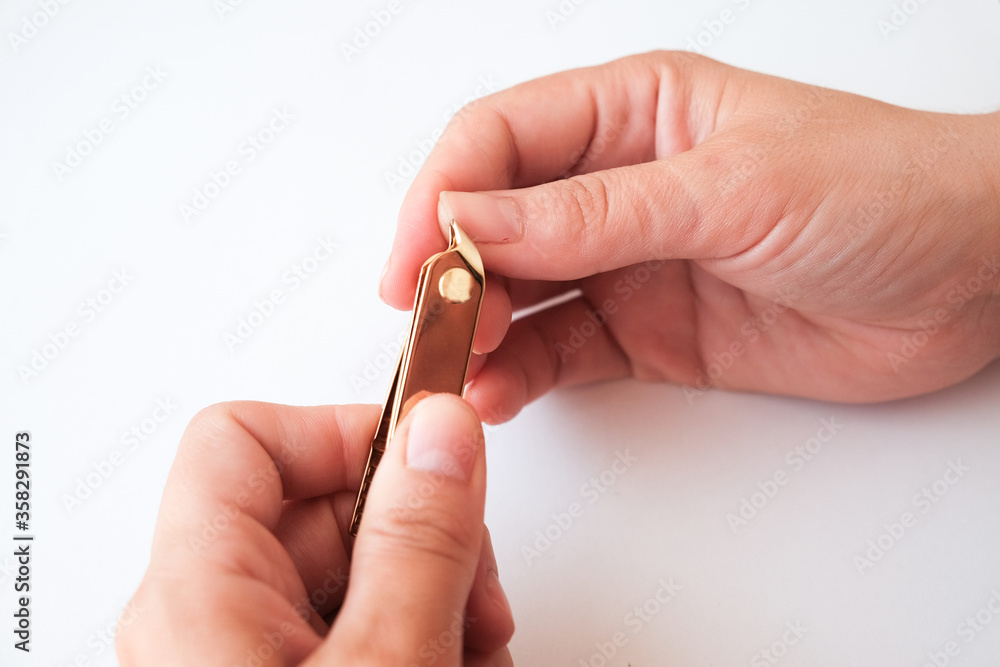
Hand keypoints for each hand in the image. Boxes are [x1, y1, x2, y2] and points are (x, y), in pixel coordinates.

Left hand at [116, 395, 513, 665]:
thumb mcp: (387, 665)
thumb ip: (417, 544)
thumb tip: (439, 432)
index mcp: (198, 596)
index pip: (245, 438)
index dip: (346, 430)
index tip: (431, 452)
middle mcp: (209, 620)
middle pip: (323, 506)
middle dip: (423, 538)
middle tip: (475, 590)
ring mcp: (248, 659)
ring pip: (357, 572)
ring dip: (439, 599)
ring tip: (474, 651)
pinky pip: (359, 628)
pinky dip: (422, 638)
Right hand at [380, 51, 999, 418]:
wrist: (973, 278)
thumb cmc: (880, 191)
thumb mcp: (728, 188)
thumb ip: (593, 214)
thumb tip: (471, 218)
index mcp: (631, 113)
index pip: (499, 141)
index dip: (440, 195)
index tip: (413, 258)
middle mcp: (616, 186)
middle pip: (494, 221)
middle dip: (451, 271)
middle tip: (434, 323)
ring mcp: (628, 263)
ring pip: (519, 293)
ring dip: (477, 329)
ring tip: (458, 370)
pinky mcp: (647, 333)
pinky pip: (562, 352)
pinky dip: (522, 374)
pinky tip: (501, 392)